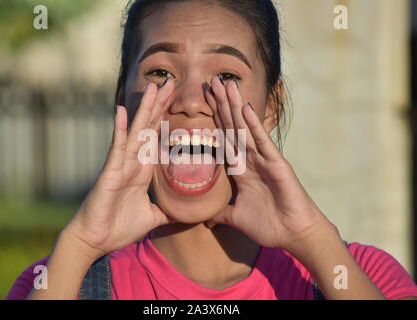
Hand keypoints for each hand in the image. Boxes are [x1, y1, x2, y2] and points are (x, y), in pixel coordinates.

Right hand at [65, 80, 175, 257]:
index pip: (156, 138)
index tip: (176, 100)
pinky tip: (120, 110)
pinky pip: (116, 147)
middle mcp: (132, 163)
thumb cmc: (119, 228)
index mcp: (142, 170)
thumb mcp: (152, 217)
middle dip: (160, 106)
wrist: (96, 241)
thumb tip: (184, 213)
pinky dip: (118, 129)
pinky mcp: (110, 172)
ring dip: (145, 109)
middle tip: (170, 83)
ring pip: (136, 132)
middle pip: (149, 128)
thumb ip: (166, 211)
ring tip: (154, 87)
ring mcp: (121, 165)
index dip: (165, 119)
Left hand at [204, 76, 331, 250]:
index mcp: (241, 170)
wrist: (293, 234)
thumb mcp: (235, 217)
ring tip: (225, 84)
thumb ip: (220, 213)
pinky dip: (253, 125)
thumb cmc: (268, 225)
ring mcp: (264, 159)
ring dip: (234, 106)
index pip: (224, 140)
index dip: (213, 121)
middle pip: (232, 127)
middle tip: (211, 82)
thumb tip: (204, 220)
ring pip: (245, 128)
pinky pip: (262, 142)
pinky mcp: (277, 163)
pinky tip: (245, 107)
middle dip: (221, 105)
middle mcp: (251, 160)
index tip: (203, 103)